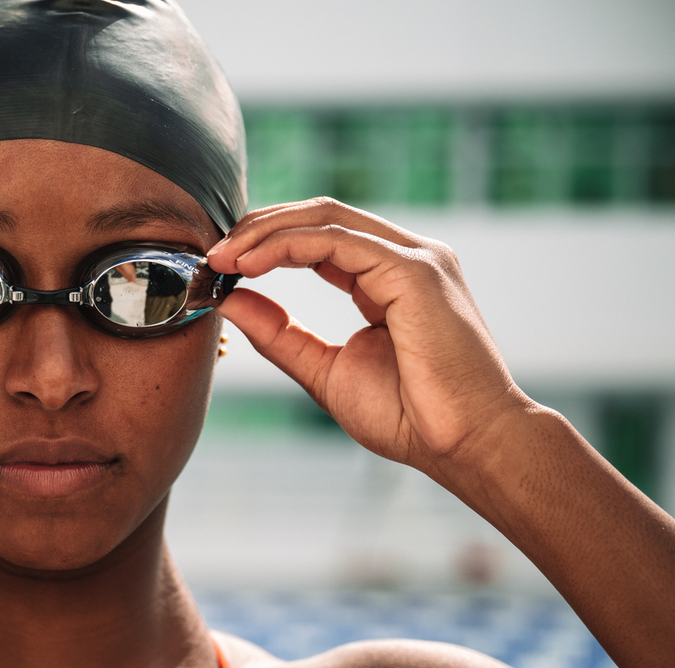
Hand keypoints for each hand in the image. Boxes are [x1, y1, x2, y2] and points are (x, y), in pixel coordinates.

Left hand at [207, 198, 529, 474]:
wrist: (463, 444)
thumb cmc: (409, 416)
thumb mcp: (326, 370)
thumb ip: (280, 334)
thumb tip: (232, 300)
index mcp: (390, 278)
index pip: (321, 238)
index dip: (266, 243)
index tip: (219, 266)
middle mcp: (407, 258)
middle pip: (320, 216)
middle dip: (259, 228)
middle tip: (211, 254)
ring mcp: (416, 259)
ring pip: (326, 218)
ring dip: (266, 232)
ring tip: (223, 257)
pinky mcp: (416, 271)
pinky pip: (338, 241)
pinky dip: (288, 245)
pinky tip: (251, 264)